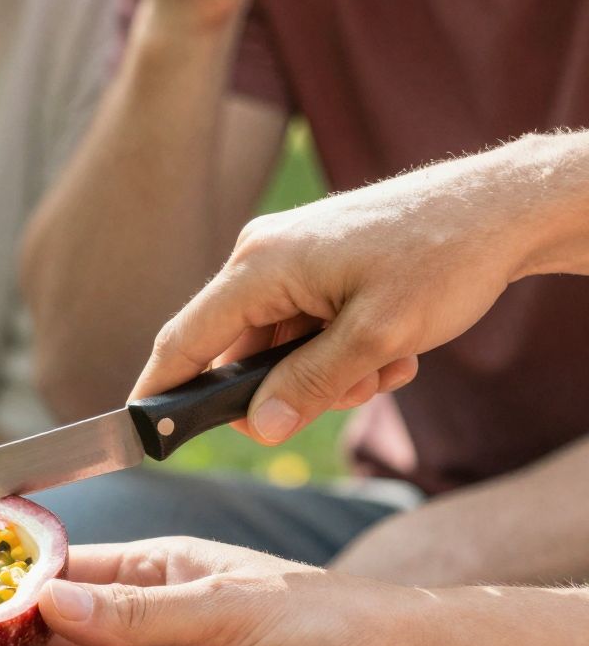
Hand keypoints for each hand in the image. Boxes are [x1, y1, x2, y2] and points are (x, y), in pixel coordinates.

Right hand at [131, 143, 569, 441]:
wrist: (503, 209)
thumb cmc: (442, 257)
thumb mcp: (376, 337)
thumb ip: (308, 386)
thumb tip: (258, 428)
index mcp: (260, 264)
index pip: (186, 340)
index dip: (160, 393)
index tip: (143, 436)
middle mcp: (263, 257)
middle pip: (240, 355)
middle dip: (289, 391)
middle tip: (352, 395)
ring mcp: (292, 260)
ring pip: (281, 350)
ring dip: (329, 374)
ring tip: (389, 367)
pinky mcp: (319, 266)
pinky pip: (308, 330)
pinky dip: (345, 353)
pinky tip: (393, 350)